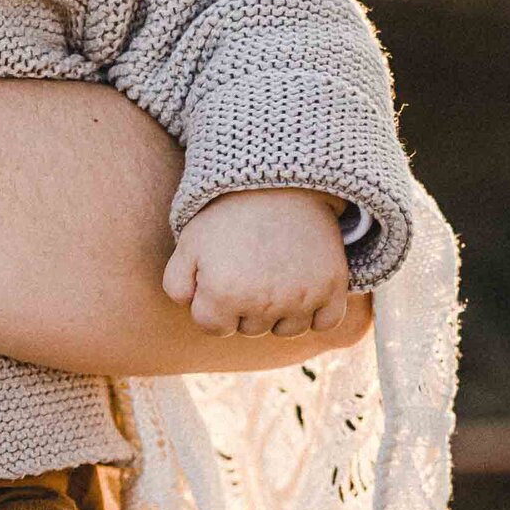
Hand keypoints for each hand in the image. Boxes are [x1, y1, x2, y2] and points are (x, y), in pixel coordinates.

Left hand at [164, 188, 352, 339]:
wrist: (280, 179)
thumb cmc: (229, 214)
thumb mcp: (189, 243)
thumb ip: (176, 285)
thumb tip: (190, 310)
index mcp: (224, 295)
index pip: (214, 328)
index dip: (213, 303)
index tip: (220, 277)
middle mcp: (263, 303)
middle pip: (250, 329)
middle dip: (245, 306)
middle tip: (250, 266)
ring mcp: (301, 298)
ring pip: (286, 330)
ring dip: (280, 311)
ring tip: (276, 273)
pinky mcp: (332, 288)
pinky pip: (326, 322)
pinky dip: (317, 311)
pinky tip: (305, 286)